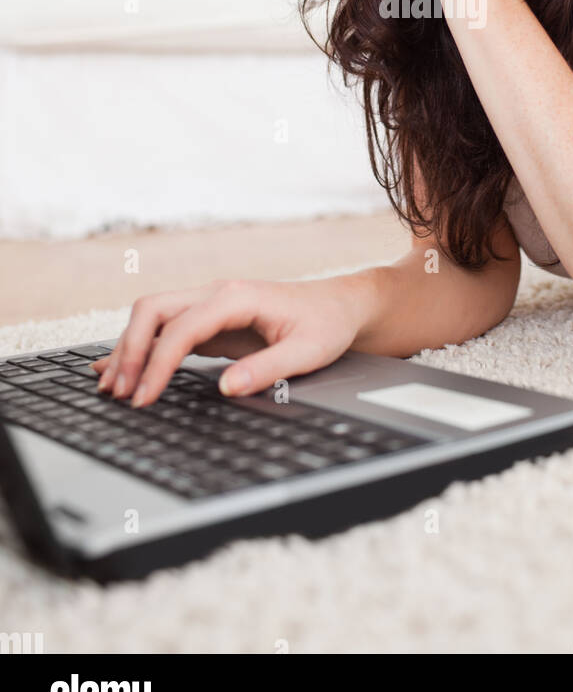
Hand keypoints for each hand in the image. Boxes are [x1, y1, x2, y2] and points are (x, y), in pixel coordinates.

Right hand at [88, 273, 375, 406]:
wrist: (341, 305)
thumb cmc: (327, 324)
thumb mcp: (308, 351)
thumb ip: (268, 369)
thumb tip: (226, 387)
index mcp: (237, 297)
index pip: (181, 328)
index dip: (157, 364)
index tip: (144, 397)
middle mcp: (218, 294)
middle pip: (154, 310)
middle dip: (130, 349)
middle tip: (119, 392)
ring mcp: (212, 305)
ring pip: (154, 316)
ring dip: (130, 348)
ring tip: (111, 386)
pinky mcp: (212, 321)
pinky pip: (167, 329)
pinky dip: (143, 347)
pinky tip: (121, 367)